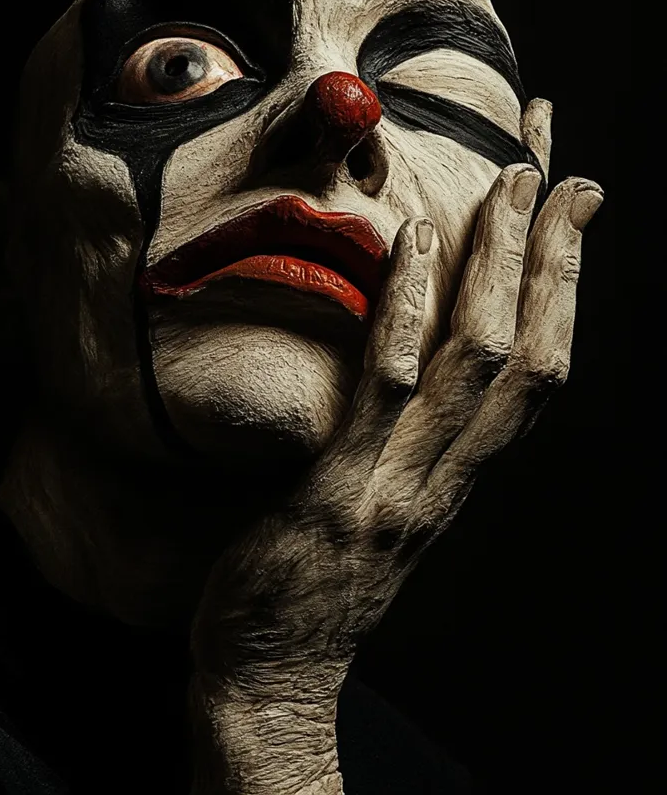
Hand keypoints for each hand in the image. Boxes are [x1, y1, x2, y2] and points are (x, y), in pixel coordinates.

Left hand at [189, 99, 602, 794]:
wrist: (272, 672)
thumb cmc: (321, 575)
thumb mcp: (385, 498)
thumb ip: (406, 433)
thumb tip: (406, 351)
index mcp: (461, 468)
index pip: (539, 360)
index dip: (563, 281)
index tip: (569, 199)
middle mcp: (452, 472)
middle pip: (533, 349)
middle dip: (551, 256)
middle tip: (556, 168)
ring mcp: (404, 481)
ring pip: (482, 360)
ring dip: (503, 267)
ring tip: (510, 184)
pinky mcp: (343, 491)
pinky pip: (388, 387)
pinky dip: (408, 308)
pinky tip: (415, 242)